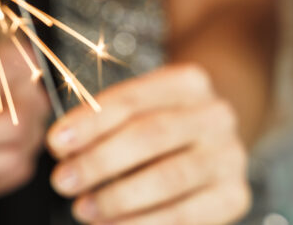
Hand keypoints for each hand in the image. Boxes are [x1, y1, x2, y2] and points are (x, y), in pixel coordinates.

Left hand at [47, 64, 248, 224]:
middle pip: (150, 136)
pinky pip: (186, 215)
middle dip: (99, 162)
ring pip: (169, 178)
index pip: (131, 100)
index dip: (90, 123)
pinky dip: (146, 223)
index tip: (56, 144)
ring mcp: (230, 156)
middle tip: (63, 181)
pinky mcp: (236, 196)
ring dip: (118, 198)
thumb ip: (105, 122)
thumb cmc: (162, 121)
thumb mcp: (139, 107)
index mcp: (188, 82)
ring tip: (83, 208)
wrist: (215, 138)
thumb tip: (65, 149)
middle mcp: (215, 115)